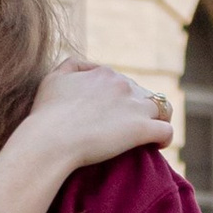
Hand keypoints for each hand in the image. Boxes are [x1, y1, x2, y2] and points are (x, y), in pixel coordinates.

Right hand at [25, 59, 174, 169]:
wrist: (50, 140)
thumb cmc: (46, 114)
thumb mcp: (53, 79)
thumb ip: (70, 66)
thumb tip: (87, 67)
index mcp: (105, 74)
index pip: (124, 82)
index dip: (122, 99)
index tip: (115, 115)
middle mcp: (123, 85)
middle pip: (145, 94)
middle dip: (140, 109)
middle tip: (130, 128)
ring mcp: (134, 107)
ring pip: (163, 108)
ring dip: (159, 120)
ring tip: (152, 135)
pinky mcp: (141, 129)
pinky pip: (166, 131)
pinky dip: (164, 138)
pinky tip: (157, 146)